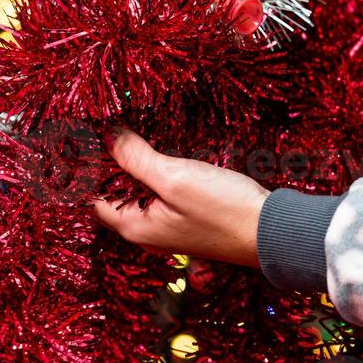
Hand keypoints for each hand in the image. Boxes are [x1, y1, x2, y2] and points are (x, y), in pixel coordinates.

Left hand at [94, 129, 269, 267]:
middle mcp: (149, 232)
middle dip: (113, 165)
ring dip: (137, 167)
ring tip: (133, 137)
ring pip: (141, 192)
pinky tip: (165, 155)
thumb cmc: (224, 209)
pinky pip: (162, 194)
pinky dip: (157, 174)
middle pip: (118, 194)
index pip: (96, 198)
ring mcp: (170, 227)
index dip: (92, 169)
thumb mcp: (175, 178)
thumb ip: (137, 158)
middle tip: (112, 130)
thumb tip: (107, 137)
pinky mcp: (189, 218)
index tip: (90, 138)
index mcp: (136, 227)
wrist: (271, 230)